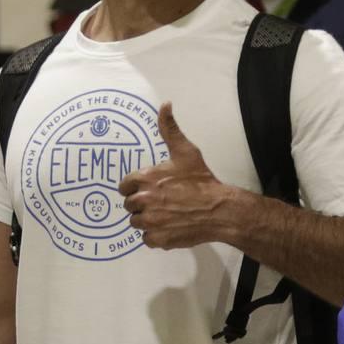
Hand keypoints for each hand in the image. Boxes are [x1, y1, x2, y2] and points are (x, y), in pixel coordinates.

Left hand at [120, 103, 231, 249]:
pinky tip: (169, 226)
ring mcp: (149, 222)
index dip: (135, 187)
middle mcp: (142, 201)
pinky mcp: (157, 239)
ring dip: (147, 220)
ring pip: (137, 222)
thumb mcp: (186, 152)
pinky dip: (156, 235)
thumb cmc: (201, 180)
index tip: (149, 188)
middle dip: (142, 204)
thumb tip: (165, 104)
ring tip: (166, 214)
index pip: (124, 186)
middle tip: (161, 201)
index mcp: (144, 179)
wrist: (219, 209)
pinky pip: (147, 239)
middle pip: (130, 205)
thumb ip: (170, 129)